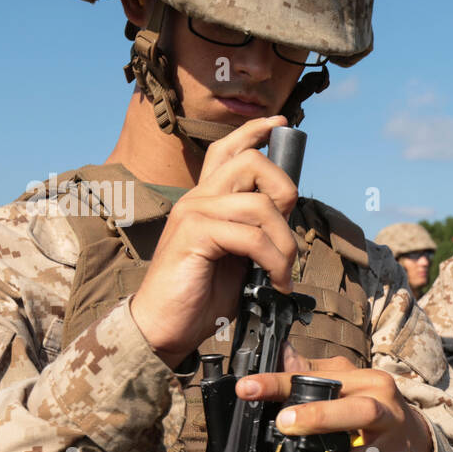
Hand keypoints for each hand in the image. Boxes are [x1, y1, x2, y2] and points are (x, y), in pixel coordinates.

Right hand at [130, 116, 298, 368]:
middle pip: (252, 162)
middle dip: (285, 194)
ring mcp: (194, 212)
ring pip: (259, 204)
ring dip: (284, 244)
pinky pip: (250, 236)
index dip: (255, 132)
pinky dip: (272, 260)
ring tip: (283, 274)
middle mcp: (199, 197)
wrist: (165, 327)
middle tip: (288, 239)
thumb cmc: (201, 294)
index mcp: (208, 198)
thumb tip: (286, 218)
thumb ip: (255, 231)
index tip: (281, 124)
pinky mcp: (194, 234)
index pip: (228, 149)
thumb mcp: (237, 257)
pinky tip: (274, 282)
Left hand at [234, 348, 433, 451]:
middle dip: (319, 418)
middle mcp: (389, 414)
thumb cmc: (373, 407)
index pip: (326, 379)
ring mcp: (397, 449)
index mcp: (374, 384)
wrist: (416, 440)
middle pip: (360, 413)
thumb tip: (280, 352)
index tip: (250, 388)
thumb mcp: (347, 383)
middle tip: (285, 423)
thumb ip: (310, 371)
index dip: (283, 384)